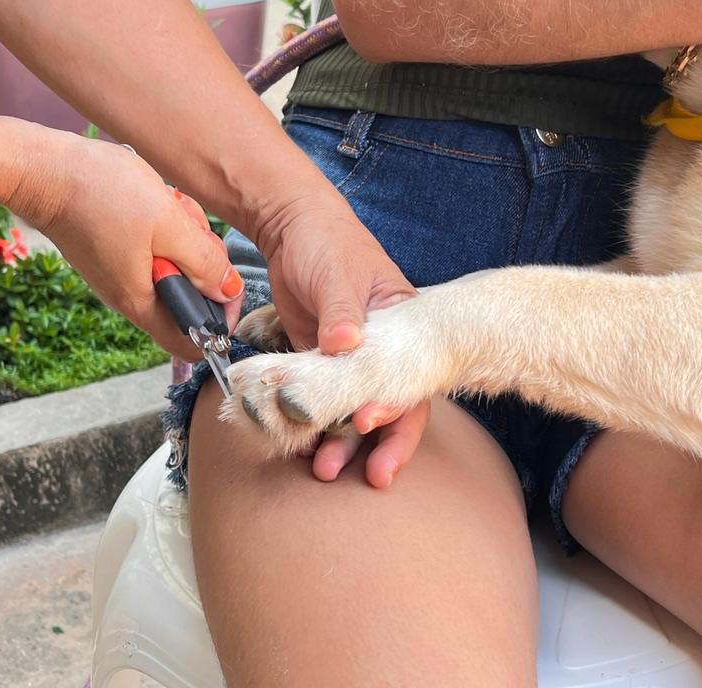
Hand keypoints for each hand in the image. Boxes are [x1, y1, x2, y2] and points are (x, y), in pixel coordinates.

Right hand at [10, 131, 242, 359]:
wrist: (42, 168)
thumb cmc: (100, 193)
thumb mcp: (167, 224)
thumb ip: (203, 262)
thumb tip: (229, 291)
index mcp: (140, 302)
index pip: (190, 343)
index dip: (219, 320)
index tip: (228, 284)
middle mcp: (127, 296)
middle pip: (186, 299)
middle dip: (202, 266)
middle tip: (194, 230)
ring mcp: (118, 272)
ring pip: (172, 268)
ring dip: (183, 238)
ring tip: (171, 207)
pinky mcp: (112, 251)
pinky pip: (153, 249)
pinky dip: (164, 227)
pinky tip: (157, 202)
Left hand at [254, 191, 426, 487]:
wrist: (290, 226)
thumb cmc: (327, 241)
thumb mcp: (337, 274)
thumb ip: (341, 310)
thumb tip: (344, 344)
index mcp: (401, 329)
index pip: (412, 378)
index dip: (398, 406)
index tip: (373, 425)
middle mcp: (381, 351)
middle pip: (388, 407)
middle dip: (378, 444)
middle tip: (365, 476)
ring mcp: (348, 361)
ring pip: (351, 412)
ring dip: (340, 441)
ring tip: (323, 467)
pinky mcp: (317, 363)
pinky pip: (318, 403)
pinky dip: (310, 425)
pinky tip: (298, 444)